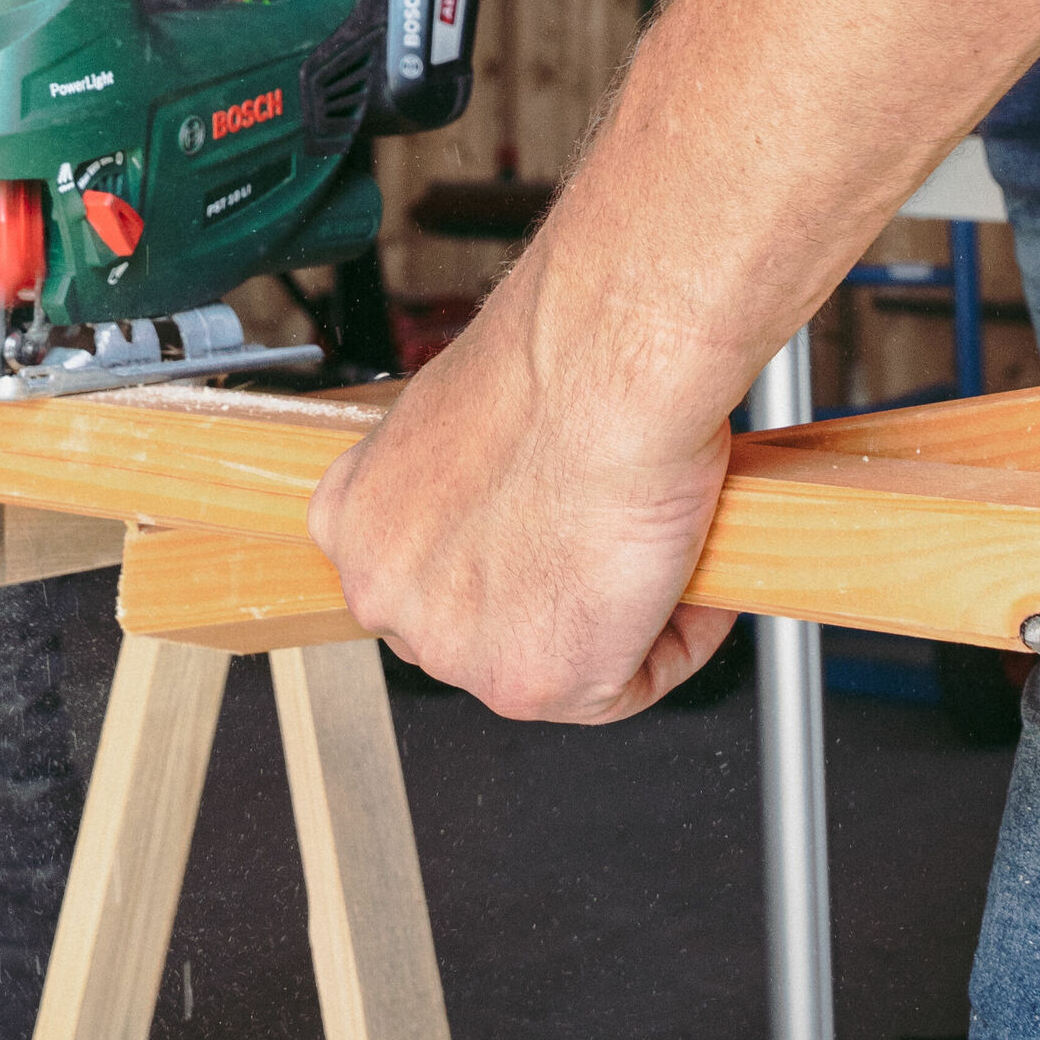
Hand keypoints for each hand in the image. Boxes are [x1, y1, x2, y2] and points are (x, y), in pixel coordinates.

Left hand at [307, 257, 736, 721]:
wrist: (603, 365)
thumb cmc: (553, 356)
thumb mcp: (464, 410)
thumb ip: (468, 477)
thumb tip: (516, 495)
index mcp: (355, 517)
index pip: (421, 571)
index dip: (497, 555)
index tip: (546, 537)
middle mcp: (385, 591)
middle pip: (478, 624)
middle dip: (546, 595)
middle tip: (608, 546)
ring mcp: (454, 648)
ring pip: (553, 659)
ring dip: (612, 619)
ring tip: (653, 550)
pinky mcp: (534, 681)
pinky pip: (626, 683)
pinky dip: (672, 636)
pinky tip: (683, 570)